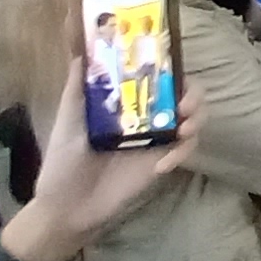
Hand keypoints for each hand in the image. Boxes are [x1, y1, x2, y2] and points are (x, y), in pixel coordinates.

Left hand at [0, 63, 202, 260]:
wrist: (66, 208)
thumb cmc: (63, 162)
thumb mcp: (68, 121)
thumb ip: (77, 88)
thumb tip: (80, 52)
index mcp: (126, 103)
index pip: (158, 78)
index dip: (172, 69)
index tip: (173, 69)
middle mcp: (146, 118)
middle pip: (184, 95)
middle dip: (194, 94)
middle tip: (185, 104)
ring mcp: (156, 141)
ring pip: (193, 120)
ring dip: (197, 119)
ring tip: (185, 128)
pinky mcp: (162, 164)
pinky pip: (185, 151)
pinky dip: (182, 153)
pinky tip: (163, 164)